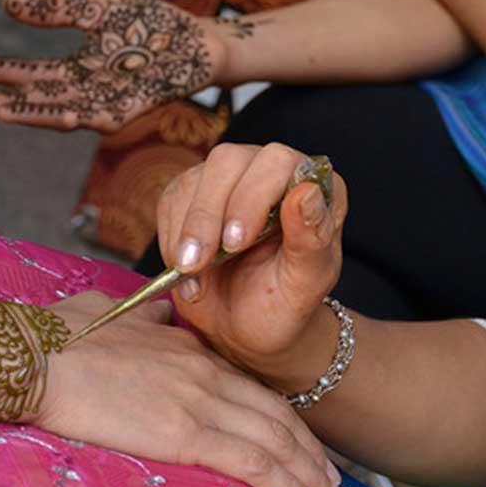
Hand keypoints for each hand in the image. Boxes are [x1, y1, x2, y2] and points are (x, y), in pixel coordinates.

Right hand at [0, 0, 224, 131]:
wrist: (199, 39)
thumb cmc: (152, 26)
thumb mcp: (97, 12)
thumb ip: (57, 11)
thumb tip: (7, 2)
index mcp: (76, 70)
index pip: (27, 76)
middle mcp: (89, 91)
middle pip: (39, 101)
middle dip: (6, 105)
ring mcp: (112, 101)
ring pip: (67, 113)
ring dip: (38, 115)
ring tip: (3, 110)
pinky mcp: (139, 106)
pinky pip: (109, 117)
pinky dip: (88, 117)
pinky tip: (68, 114)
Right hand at [39, 292, 348, 486]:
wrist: (35, 356)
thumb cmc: (59, 337)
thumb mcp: (114, 313)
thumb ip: (145, 318)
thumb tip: (156, 310)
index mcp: (191, 351)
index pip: (252, 391)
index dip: (283, 421)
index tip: (300, 446)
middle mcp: (208, 373)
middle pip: (278, 417)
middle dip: (311, 453)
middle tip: (335, 482)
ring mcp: (202, 401)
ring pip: (277, 440)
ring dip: (310, 475)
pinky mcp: (187, 431)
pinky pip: (254, 461)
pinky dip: (289, 485)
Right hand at [154, 143, 347, 372]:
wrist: (248, 326)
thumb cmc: (285, 304)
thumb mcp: (305, 285)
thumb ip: (312, 239)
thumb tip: (306, 193)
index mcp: (314, 187)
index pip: (280, 161)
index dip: (253, 195)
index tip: (235, 243)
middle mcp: (273, 173)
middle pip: (229, 161)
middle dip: (209, 213)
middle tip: (200, 261)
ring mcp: (232, 180)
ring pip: (196, 178)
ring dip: (187, 228)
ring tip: (191, 271)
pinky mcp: (196, 195)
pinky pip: (172, 199)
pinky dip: (171, 237)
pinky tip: (186, 271)